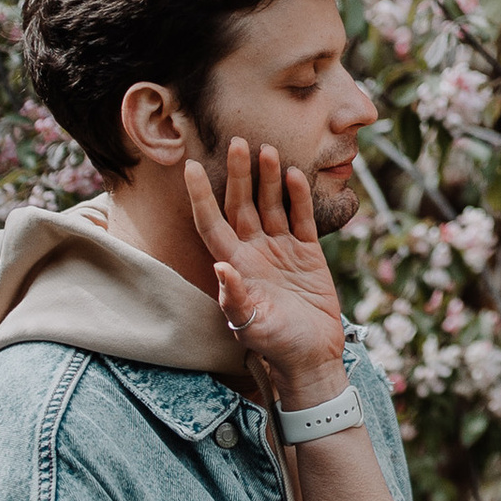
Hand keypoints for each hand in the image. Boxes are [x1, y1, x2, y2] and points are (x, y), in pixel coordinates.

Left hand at [184, 139, 347, 402]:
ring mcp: (281, 250)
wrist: (312, 358)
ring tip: (268, 149)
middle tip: (237, 141)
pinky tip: (295, 173)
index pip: (211, 222)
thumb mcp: (251, 325)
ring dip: (268, 178)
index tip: (189, 166)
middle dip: (238, 174)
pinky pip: (300, 217)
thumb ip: (235, 297)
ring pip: (271, 204)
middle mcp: (253, 252)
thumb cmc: (276, 345)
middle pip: (241, 204)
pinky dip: (298, 196)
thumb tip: (219, 267)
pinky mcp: (307, 253)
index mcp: (234, 265)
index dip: (200, 195)